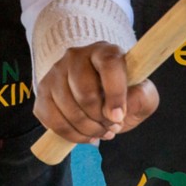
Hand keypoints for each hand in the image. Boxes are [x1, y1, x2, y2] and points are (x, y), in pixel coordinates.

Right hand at [33, 42, 158, 143]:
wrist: (98, 93)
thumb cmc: (123, 92)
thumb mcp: (142, 94)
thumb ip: (142, 98)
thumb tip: (121, 109)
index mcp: (106, 51)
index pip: (109, 65)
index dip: (115, 94)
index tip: (118, 118)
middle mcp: (77, 56)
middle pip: (84, 91)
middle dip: (100, 118)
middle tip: (111, 126)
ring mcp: (56, 72)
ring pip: (67, 108)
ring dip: (87, 129)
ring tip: (100, 131)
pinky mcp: (43, 90)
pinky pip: (51, 119)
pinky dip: (70, 134)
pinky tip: (83, 134)